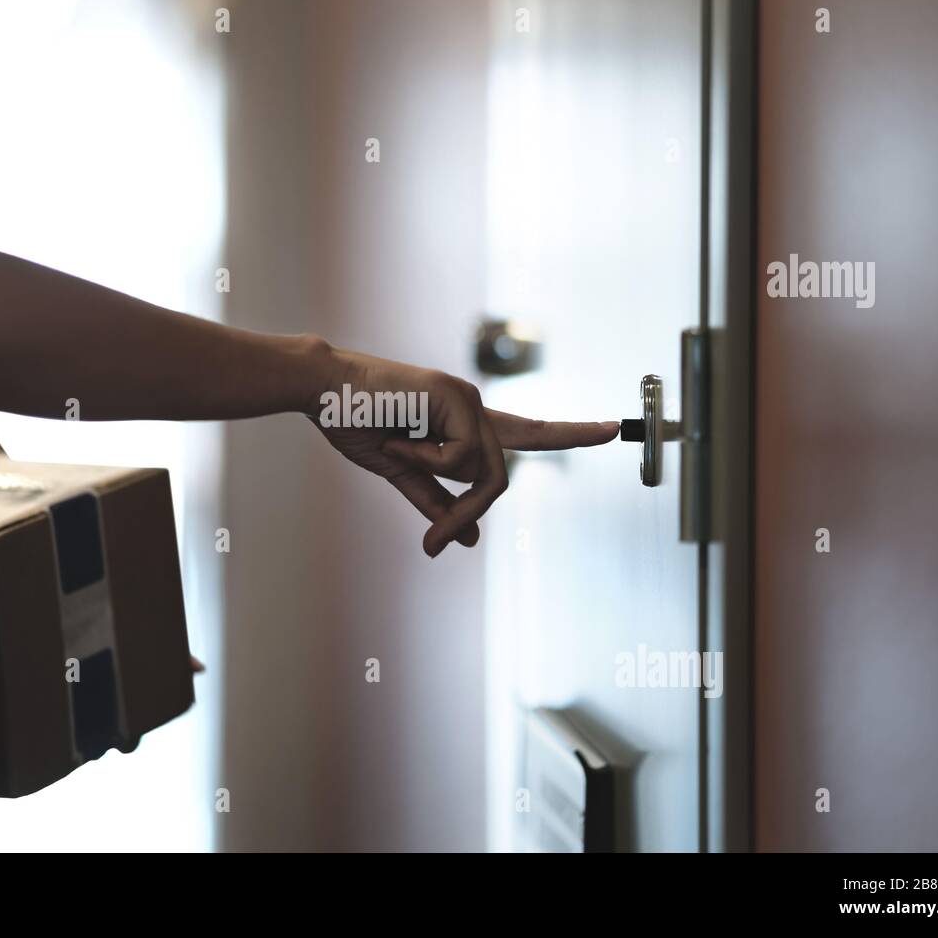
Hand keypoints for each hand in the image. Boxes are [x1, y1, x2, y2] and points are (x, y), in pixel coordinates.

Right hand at [310, 348, 619, 556]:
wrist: (323, 392)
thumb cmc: (356, 423)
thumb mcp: (401, 471)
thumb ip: (436, 501)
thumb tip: (467, 538)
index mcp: (463, 422)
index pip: (528, 431)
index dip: (571, 433)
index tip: (614, 429)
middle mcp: (474, 407)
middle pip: (499, 474)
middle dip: (468, 509)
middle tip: (431, 546)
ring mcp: (468, 399)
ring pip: (481, 470)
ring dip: (435, 480)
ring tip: (394, 449)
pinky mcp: (457, 397)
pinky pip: (462, 456)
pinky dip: (425, 458)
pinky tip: (399, 437)